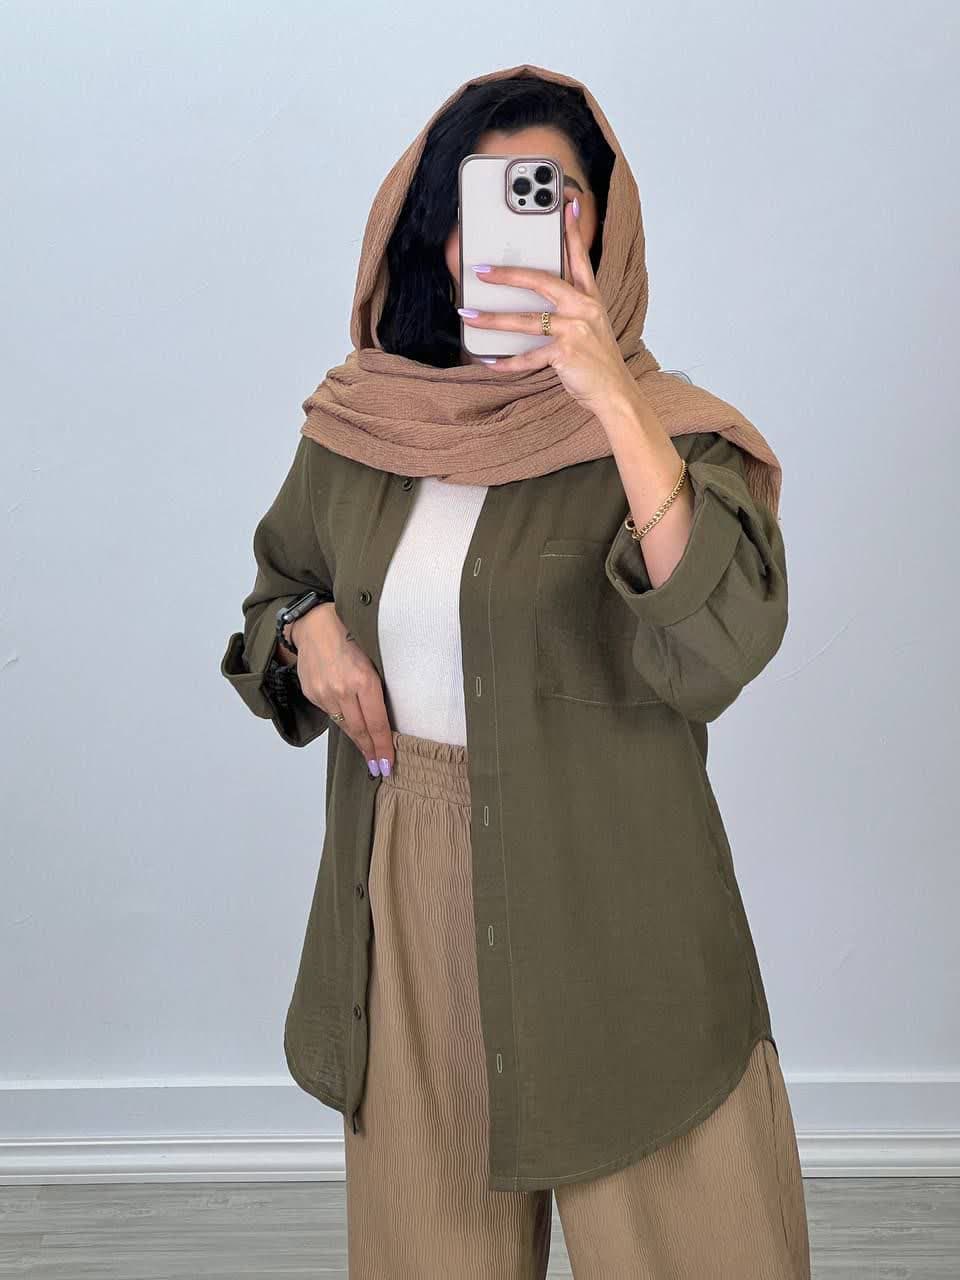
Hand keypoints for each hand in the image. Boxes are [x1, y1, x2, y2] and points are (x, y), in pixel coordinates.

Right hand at [290, 604, 394, 776]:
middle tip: (380, 768)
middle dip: (370, 752)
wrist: (314, 624)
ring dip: (357, 739)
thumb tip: (387, 716)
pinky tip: (350, 723)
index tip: (387, 765)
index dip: (383, 748)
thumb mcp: (374, 656)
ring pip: (344, 725)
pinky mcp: (312, 693)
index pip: (376, 724)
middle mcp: (341, 690)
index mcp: (363, 680)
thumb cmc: (351, 634)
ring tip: (368, 752)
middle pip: (359, 731)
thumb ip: (377, 686)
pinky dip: (342, 719)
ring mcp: (324, 693)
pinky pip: (331, 713)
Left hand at [458, 197, 635, 419]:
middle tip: (482, 270)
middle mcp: (584, 308)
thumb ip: (570, 309)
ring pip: (527, 320)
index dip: (572, 231)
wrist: (615, 393)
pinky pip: (529, 356)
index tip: (565, 204)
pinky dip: (508, 362)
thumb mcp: (591, 327)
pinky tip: (491, 362)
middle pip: (542, 281)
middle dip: (509, 274)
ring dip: (494, 319)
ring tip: (469, 315)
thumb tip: (535, 303)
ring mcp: (576, 330)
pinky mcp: (566, 353)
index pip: (579, 258)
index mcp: (590, 298)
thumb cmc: (599, 361)